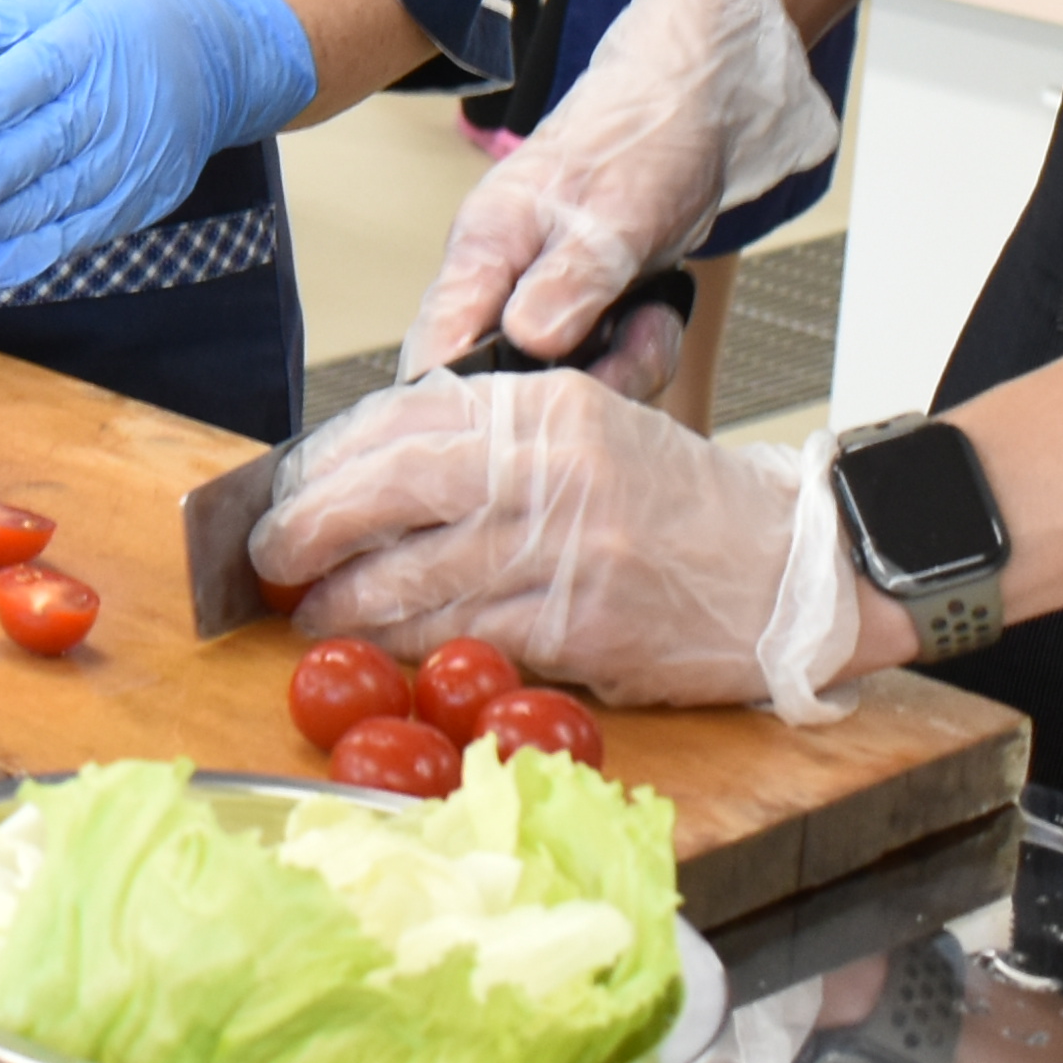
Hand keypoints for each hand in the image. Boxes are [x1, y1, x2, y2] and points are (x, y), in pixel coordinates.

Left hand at [0, 0, 319, 293]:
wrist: (223, 57)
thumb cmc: (128, 20)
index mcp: (81, 47)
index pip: (9, 91)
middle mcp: (104, 109)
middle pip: (24, 159)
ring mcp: (125, 161)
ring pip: (46, 205)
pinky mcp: (138, 200)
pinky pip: (75, 236)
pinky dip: (23, 257)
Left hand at [250, 367, 872, 711]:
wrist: (791, 573)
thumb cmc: (681, 507)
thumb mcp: (589, 435)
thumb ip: (490, 446)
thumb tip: (369, 477)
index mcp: (547, 409)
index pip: (404, 420)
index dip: (329, 464)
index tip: (286, 494)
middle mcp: (552, 468)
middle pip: (393, 491)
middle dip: (313, 531)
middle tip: (270, 560)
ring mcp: (568, 550)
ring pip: (420, 577)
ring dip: (351, 606)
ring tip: (314, 618)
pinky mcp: (582, 626)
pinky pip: (471, 638)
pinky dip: (417, 648)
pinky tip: (386, 653)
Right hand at [410, 0, 831, 371]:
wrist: (693, 110)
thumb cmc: (641, 139)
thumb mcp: (613, 216)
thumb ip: (568, 281)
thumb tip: (526, 341)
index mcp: (484, 247)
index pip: (436, 340)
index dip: (458, 394)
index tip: (508, 425)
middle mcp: (501, 281)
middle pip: (504, 379)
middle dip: (574, 385)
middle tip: (627, 352)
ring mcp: (541, 299)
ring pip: (561, 379)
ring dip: (620, 369)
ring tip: (652, 324)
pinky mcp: (581, 311)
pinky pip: (601, 364)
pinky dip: (639, 353)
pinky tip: (657, 318)